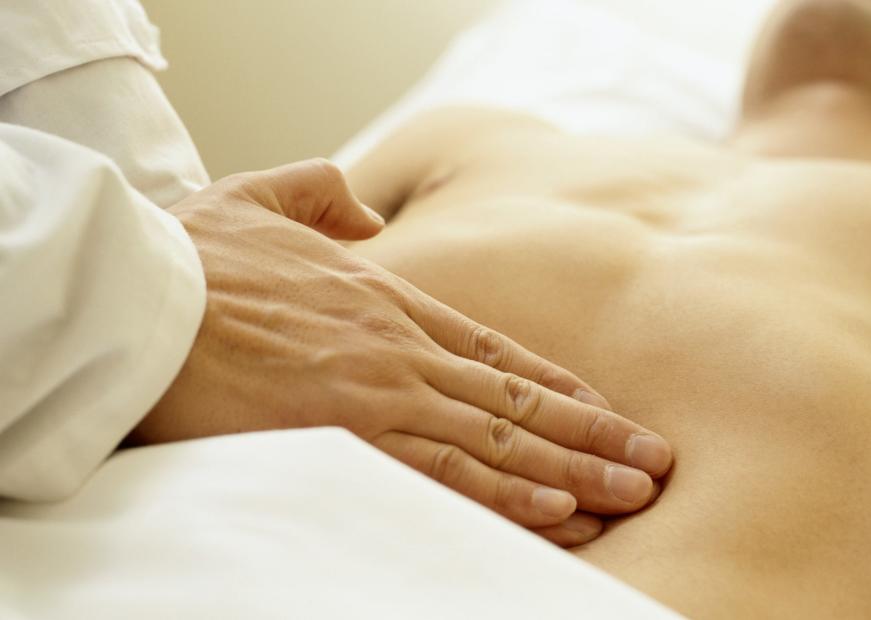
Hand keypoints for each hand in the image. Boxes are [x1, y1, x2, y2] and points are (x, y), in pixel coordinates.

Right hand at [131, 159, 672, 546]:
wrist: (143, 295)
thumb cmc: (196, 257)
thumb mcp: (263, 196)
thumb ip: (325, 196)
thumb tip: (369, 219)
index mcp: (385, 298)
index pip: (495, 348)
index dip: (555, 382)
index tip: (601, 407)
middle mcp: (400, 347)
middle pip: (516, 398)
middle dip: (589, 434)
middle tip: (652, 460)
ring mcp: (381, 391)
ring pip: (498, 439)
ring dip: (570, 469)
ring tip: (629, 492)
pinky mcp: (350, 435)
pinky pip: (446, 472)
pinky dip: (507, 492)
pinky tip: (556, 510)